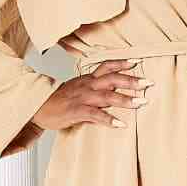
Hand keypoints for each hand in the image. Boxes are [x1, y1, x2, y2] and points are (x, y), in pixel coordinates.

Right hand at [32, 60, 151, 131]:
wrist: (37, 107)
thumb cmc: (58, 101)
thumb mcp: (77, 90)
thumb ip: (94, 90)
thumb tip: (112, 94)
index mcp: (87, 79)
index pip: (107, 66)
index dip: (122, 63)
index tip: (137, 61)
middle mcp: (87, 86)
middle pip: (112, 79)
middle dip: (131, 81)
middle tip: (148, 83)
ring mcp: (82, 98)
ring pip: (107, 96)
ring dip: (125, 99)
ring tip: (141, 103)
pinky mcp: (77, 111)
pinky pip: (96, 115)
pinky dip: (109, 119)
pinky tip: (121, 124)